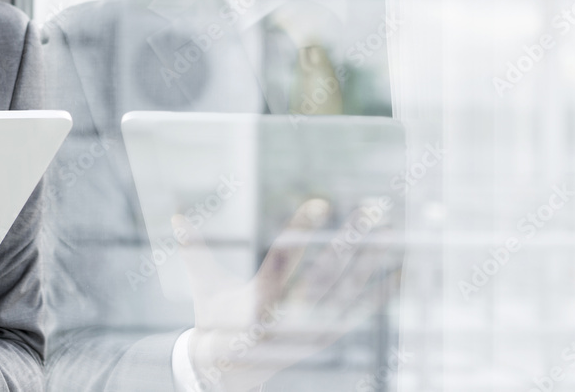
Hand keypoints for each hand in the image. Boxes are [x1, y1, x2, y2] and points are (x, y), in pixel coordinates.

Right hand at [176, 199, 398, 391]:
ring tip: (391, 229)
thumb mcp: (203, 287)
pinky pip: (358, 312)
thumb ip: (194, 249)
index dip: (300, 229)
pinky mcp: (326, 338)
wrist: (229, 374)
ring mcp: (312, 330)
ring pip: (348, 289)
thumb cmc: (215, 322)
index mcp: (257, 301)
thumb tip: (174, 216)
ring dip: (372, 258)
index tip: (321, 202)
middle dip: (353, 238)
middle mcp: (290, 317)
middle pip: (327, 271)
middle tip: (373, 208)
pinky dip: (381, 293)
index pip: (282, 257)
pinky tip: (400, 272)